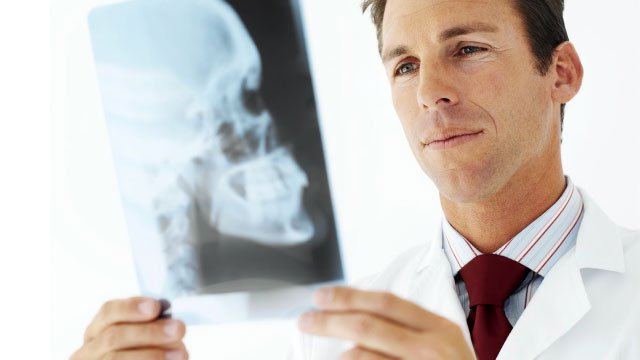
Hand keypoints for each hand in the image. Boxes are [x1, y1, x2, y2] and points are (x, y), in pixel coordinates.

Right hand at [70, 297, 187, 359]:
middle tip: (179, 329)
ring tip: (180, 353)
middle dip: (149, 332)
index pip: (109, 312)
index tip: (156, 307)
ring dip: (152, 355)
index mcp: (97, 330)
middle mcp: (89, 350)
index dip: (131, 307)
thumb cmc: (145, 352)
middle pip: (114, 337)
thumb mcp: (144, 336)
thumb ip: (152, 326)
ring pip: (117, 358)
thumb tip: (171, 322)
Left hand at [298, 287, 474, 359]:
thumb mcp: (443, 344)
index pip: (385, 303)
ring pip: (361, 356)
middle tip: (304, 320)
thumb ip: (409, 328)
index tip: (321, 296)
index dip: (348, 296)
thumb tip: (355, 314)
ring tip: (329, 356)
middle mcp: (431, 348)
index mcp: (440, 328)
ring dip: (338, 355)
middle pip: (367, 326)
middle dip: (328, 321)